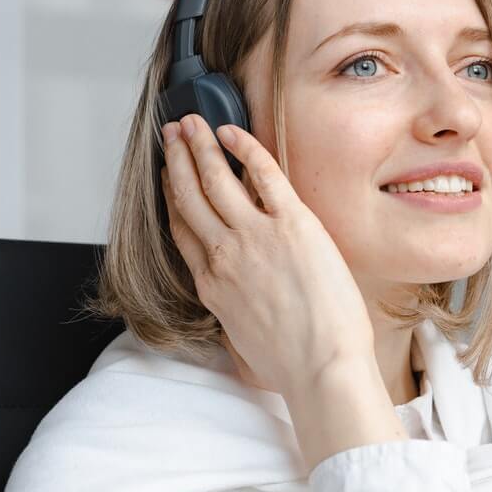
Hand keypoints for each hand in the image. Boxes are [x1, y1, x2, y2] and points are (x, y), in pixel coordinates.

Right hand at [160, 114, 375, 402]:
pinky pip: (262, 173)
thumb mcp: (244, 344)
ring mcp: (255, 237)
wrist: (322, 368)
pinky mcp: (292, 224)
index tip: (169, 176)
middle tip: (172, 135)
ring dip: (199, 145)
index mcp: (212, 286)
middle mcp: (224, 256)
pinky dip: (243, 147)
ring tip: (190, 122)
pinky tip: (232, 131)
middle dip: (177, 160)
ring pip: (214, 179)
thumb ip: (234, 316)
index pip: (182, 230)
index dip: (172, 197)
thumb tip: (240, 312)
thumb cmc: (293, 366)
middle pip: (189, 197)